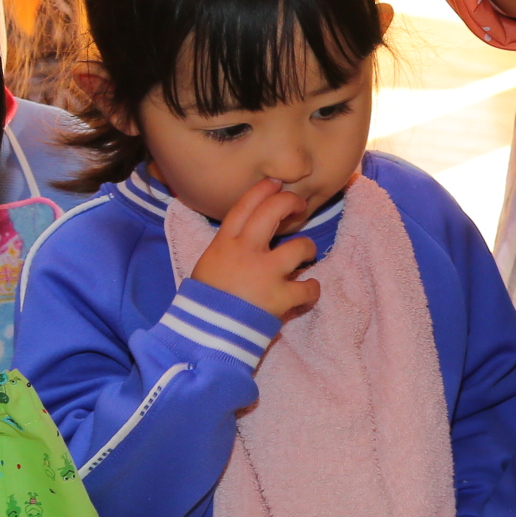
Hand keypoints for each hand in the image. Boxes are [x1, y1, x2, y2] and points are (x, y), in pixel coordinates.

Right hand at [190, 178, 320, 322]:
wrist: (205, 333)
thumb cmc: (203, 300)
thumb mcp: (209, 265)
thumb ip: (228, 248)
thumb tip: (245, 236)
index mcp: (225, 244)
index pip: (244, 206)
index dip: (262, 190)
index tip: (276, 183)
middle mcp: (246, 252)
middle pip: (273, 212)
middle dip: (290, 202)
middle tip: (299, 205)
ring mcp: (265, 273)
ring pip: (300, 247)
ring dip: (308, 249)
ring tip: (307, 256)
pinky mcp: (280, 298)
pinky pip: (308, 287)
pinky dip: (312, 289)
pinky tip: (309, 290)